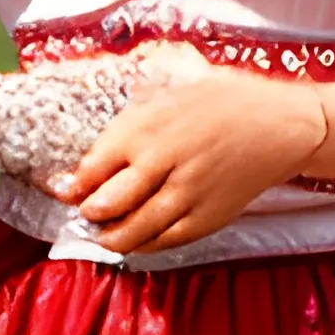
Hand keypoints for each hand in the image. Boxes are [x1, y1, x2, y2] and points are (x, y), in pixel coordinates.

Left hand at [54, 70, 327, 252]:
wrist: (278, 126)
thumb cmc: (221, 99)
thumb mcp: (169, 89)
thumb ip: (132, 114)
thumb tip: (95, 126)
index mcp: (147, 126)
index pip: (95, 164)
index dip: (70, 182)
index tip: (55, 187)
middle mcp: (162, 162)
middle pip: (108, 202)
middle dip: (86, 212)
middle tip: (78, 211)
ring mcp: (186, 194)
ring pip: (135, 229)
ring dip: (109, 236)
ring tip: (97, 233)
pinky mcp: (208, 217)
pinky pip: (166, 240)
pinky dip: (144, 245)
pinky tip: (132, 243)